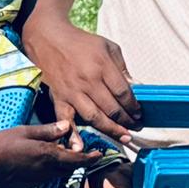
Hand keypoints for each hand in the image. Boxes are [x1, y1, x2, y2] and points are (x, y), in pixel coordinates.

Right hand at [0, 122, 107, 187]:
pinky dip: (52, 171)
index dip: (90, 158)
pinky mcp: (27, 185)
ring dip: (65, 167)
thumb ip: (48, 131)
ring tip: (64, 155)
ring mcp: (36, 180)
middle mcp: (46, 172)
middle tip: (81, 151)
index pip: (77, 160)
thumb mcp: (25, 131)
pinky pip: (46, 179)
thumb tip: (67, 127)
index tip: (100, 155)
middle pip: (70, 169)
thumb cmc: (1, 144)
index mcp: (48, 156)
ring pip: (58, 175)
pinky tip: (44, 163)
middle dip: (78, 161)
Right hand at [21, 16, 138, 142]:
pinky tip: (79, 148)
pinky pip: (65, 119)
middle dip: (127, 120)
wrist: (49, 39)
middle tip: (136, 127)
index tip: (139, 112)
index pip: (123, 93)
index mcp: (102, 66)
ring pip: (94, 117)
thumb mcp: (108, 47)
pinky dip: (72, 135)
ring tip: (123, 136)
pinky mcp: (59, 98)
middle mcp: (88, 81)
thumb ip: (122, 67)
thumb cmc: (81, 43)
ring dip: (111, 129)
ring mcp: (72, 91)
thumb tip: (135, 86)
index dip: (134, 106)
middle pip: (112, 108)